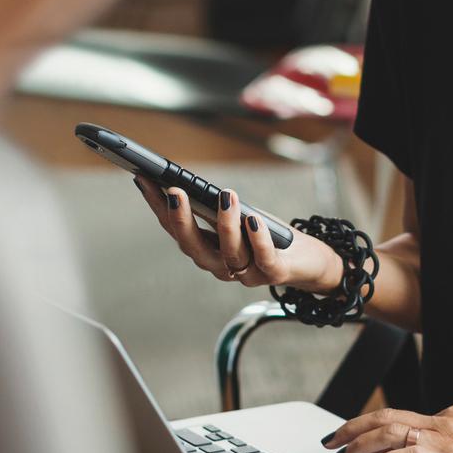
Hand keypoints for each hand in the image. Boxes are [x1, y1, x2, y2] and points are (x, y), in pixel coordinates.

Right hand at [133, 178, 341, 290]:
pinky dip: (257, 239)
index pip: (175, 230)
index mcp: (207, 250)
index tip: (144, 180)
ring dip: (225, 224)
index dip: (158, 207)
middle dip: (181, 220)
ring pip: (230, 253)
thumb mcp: (236, 217)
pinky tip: (254, 219)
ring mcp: (247, 273)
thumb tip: (188, 181)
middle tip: (174, 191)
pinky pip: (264, 258)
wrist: (307, 261)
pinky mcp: (274, 273)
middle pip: (195, 248)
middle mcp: (221, 266)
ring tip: (225, 195)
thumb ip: (213, 208)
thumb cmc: (267, 234)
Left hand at [321, 405, 452, 452]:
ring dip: (361, 444)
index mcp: (448, 417)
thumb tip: (413, 451)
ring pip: (391, 432)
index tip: (348, 434)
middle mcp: (444, 422)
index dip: (367, 424)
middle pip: (386, 417)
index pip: (398, 415)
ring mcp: (447, 439)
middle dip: (352, 428)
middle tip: (331, 440)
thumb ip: (445, 443)